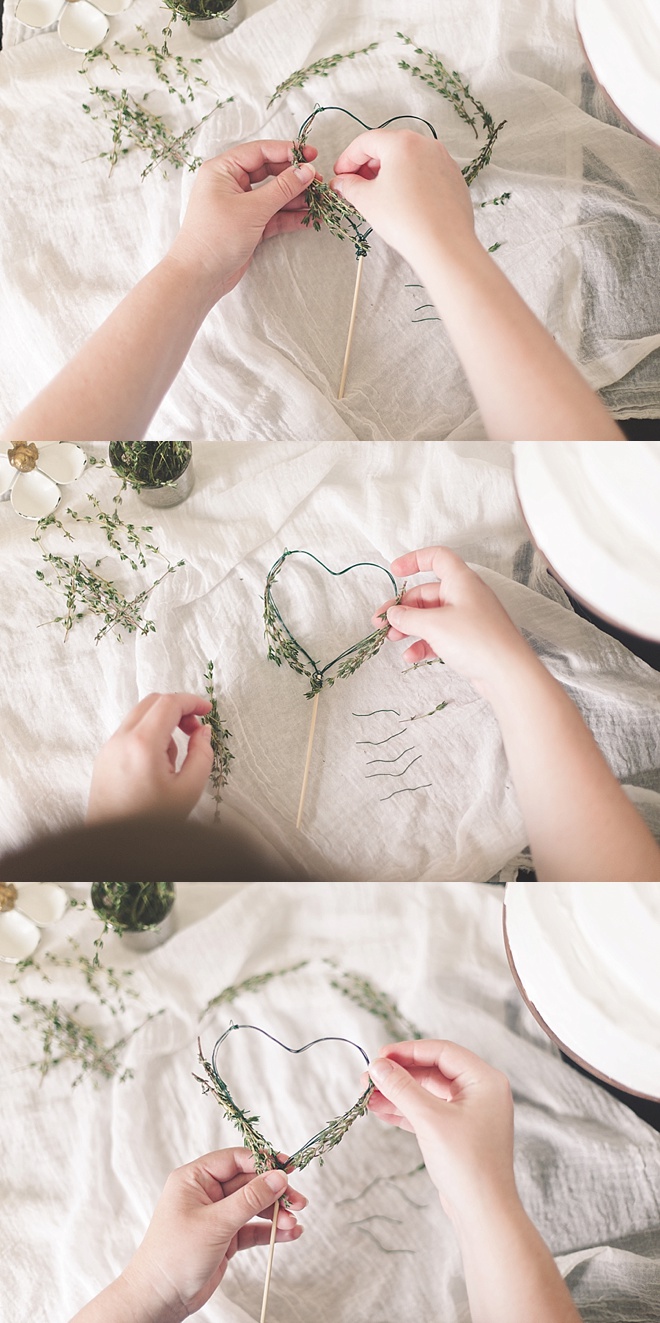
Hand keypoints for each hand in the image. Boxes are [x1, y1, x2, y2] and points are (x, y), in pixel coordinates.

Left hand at [87, 693, 213, 823]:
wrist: (115, 847)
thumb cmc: (150, 823)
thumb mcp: (188, 789)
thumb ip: (202, 754)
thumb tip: (202, 732)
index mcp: (142, 745)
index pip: (169, 704)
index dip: (192, 702)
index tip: (207, 710)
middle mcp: (121, 740)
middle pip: (152, 702)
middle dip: (177, 709)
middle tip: (194, 729)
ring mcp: (109, 748)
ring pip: (140, 716)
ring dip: (162, 723)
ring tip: (174, 758)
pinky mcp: (104, 758)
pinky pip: (129, 732)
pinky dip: (148, 735)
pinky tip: (157, 765)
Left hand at [121, 1150, 304, 1322]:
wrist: (160, 1299)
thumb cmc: (175, 1255)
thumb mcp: (216, 1223)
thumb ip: (249, 1199)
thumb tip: (278, 1177)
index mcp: (195, 1178)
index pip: (235, 1159)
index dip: (262, 1162)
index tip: (287, 1169)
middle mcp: (206, 1193)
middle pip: (248, 1182)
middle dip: (274, 1192)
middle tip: (297, 1200)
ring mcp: (216, 1216)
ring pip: (253, 1206)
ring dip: (274, 1213)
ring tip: (293, 1222)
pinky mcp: (225, 1238)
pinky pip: (252, 1228)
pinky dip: (270, 1231)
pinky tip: (290, 1234)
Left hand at [167, 139, 318, 300]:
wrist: (199, 277)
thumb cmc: (217, 237)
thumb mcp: (253, 209)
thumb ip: (282, 188)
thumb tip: (306, 171)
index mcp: (223, 170)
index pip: (259, 152)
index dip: (287, 151)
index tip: (311, 155)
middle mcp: (231, 184)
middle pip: (269, 173)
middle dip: (294, 178)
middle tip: (318, 181)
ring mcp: (240, 206)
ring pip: (274, 196)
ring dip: (296, 199)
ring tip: (320, 201)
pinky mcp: (248, 226)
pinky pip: (273, 216)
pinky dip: (290, 217)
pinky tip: (309, 218)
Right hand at [330, 129, 475, 270]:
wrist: (443, 245)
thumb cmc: (406, 220)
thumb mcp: (367, 201)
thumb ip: (349, 186)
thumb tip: (341, 182)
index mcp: (402, 142)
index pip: (366, 142)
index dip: (347, 158)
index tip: (340, 175)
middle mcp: (426, 144)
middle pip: (388, 147)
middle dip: (368, 165)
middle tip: (355, 185)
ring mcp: (443, 160)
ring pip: (408, 159)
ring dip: (388, 173)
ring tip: (377, 195)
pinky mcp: (453, 178)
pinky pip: (425, 172)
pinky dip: (409, 180)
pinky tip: (402, 201)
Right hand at [366, 1042, 516, 1226]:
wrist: (484, 1214)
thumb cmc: (467, 1164)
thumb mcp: (430, 1120)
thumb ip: (402, 1088)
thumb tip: (378, 1065)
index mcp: (484, 1080)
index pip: (442, 1051)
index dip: (408, 1051)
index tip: (380, 1056)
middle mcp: (480, 1093)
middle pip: (433, 1071)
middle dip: (399, 1074)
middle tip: (368, 1078)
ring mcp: (469, 1114)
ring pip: (427, 1093)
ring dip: (398, 1093)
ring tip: (367, 1095)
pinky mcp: (458, 1133)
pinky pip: (428, 1112)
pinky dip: (405, 1111)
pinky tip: (381, 1110)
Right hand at [375, 546, 531, 695]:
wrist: (508, 674)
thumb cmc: (478, 641)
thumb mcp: (434, 625)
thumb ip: (408, 617)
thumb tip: (393, 614)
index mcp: (461, 581)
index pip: (437, 558)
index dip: (414, 560)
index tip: (395, 570)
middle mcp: (465, 596)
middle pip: (427, 593)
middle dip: (402, 607)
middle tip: (381, 621)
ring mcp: (467, 618)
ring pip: (431, 616)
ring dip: (409, 627)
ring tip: (391, 639)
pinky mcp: (468, 640)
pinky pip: (439, 636)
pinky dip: (423, 643)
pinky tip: (410, 656)